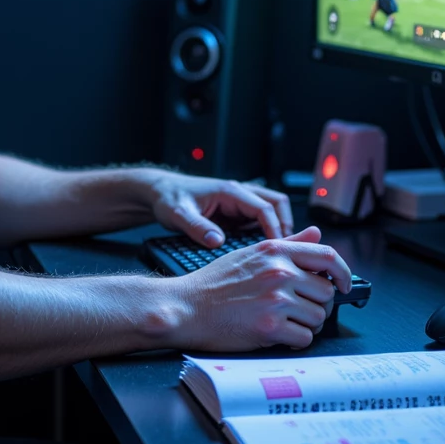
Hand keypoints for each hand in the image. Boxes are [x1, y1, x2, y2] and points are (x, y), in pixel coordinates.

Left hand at [144, 171, 292, 244]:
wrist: (159, 192)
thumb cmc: (168, 199)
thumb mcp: (178, 214)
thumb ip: (197, 227)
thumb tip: (216, 242)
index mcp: (229, 191)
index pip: (264, 208)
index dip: (275, 228)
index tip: (278, 249)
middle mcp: (238, 193)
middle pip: (277, 203)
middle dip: (285, 225)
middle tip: (285, 251)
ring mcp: (239, 202)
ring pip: (272, 210)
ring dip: (278, 228)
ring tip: (278, 252)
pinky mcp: (235, 212)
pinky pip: (259, 220)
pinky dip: (266, 232)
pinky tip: (262, 251)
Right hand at [173, 228, 351, 351]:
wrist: (186, 307)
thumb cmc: (213, 283)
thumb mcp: (250, 253)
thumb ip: (287, 244)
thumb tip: (315, 233)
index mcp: (275, 251)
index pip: (328, 256)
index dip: (344, 272)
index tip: (344, 284)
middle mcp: (279, 272)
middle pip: (327, 292)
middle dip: (317, 305)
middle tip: (298, 310)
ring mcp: (276, 299)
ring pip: (318, 317)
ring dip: (306, 324)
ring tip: (284, 322)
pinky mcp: (270, 326)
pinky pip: (304, 338)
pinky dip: (295, 341)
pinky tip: (278, 335)